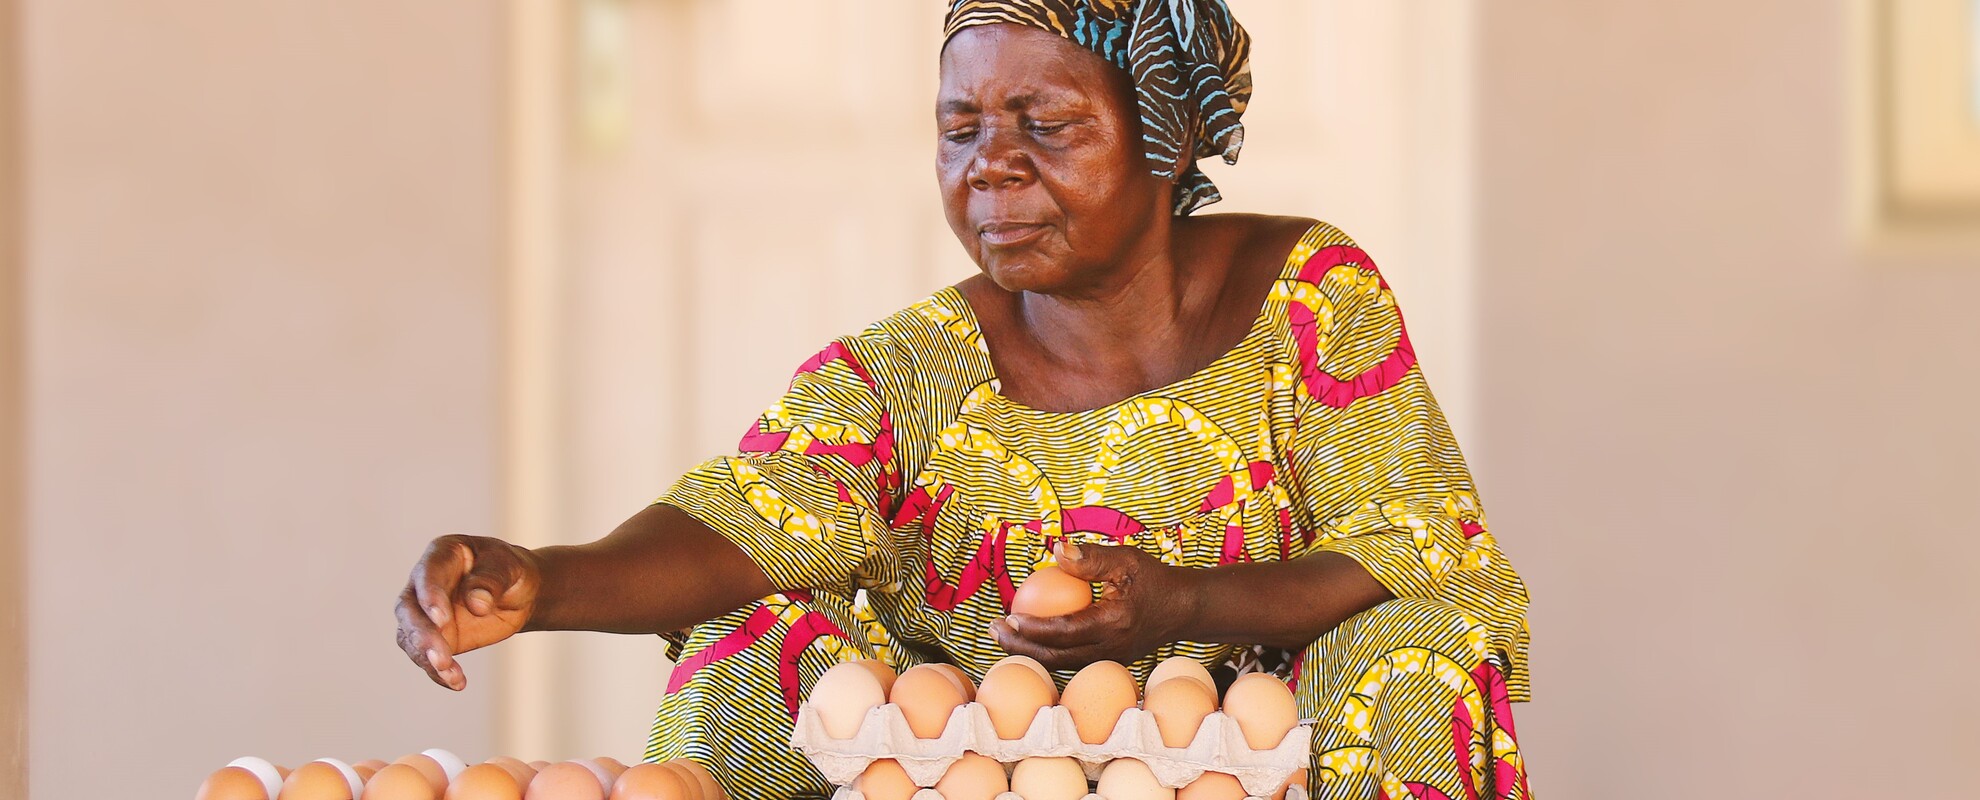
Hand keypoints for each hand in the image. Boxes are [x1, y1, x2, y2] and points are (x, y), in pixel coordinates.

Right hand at [394, 534, 540, 689]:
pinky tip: (456, 682)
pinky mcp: (432, 638)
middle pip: (409, 610)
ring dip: (427, 658)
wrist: (518, 592)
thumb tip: (476, 604)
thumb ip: (492, 581)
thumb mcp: (509, 568)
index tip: (441, 619)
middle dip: (422, 635)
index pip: (427, 575)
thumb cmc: (510, 571)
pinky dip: (438, 672)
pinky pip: (425, 657)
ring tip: (451, 674)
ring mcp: (423, 613)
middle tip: (440, 657)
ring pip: (411, 637)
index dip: (430, 596)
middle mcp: (423, 583)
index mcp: (441, 554)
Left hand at [991, 542, 1197, 669]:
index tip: (1009, 616)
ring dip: (1029, 652)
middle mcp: (1111, 649)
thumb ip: (1091, 557)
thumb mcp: (1126, 559)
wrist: (1185, 609)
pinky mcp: (1108, 661)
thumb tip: (1056, 550)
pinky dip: (1046, 653)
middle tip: (994, 629)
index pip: (1065, 631)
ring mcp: (1110, 660)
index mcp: (1114, 623)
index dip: (1033, 628)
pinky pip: (1071, 662)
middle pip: (1056, 656)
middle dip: (1020, 647)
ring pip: (1061, 664)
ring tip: (1003, 636)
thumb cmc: (1154, 579)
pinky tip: (1028, 639)